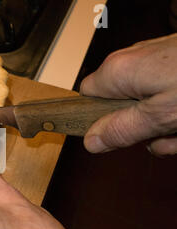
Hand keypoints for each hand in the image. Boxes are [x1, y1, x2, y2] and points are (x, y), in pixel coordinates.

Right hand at [80, 33, 176, 155]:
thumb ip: (122, 130)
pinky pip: (166, 95)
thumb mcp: (160, 117)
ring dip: (164, 125)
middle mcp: (132, 62)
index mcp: (119, 72)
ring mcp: (156, 61)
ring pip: (147, 103)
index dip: (99, 120)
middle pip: (121, 104)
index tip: (116, 135)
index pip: (87, 98)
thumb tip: (91, 141)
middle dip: (141, 128)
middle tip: (163, 137)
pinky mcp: (174, 64)